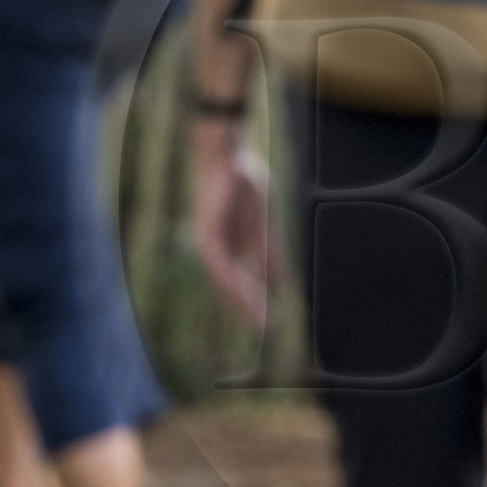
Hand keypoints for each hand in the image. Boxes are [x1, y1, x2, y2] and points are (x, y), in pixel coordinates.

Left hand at [192, 127, 279, 330]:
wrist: (227, 156)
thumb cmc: (244, 181)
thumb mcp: (264, 224)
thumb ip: (269, 253)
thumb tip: (279, 284)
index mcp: (232, 246)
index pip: (244, 282)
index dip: (259, 301)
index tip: (275, 320)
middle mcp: (218, 250)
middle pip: (233, 289)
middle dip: (251, 310)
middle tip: (268, 330)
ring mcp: (209, 245)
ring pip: (226, 284)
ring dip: (243, 304)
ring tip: (261, 322)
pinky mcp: (207, 236)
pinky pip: (221, 268)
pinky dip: (234, 284)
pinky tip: (246, 298)